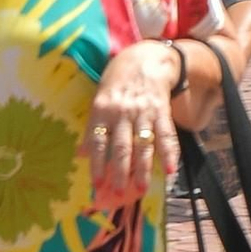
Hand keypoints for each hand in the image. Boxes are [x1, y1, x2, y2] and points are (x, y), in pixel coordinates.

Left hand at [84, 41, 181, 200]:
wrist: (144, 59)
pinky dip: (169, 153)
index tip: (96, 184)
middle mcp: (122, 112)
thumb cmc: (117, 83)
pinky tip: (171, 170)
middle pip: (121, 146)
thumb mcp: (99, 100)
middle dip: (119, 171)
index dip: (96, 164)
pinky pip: (165, 134)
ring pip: (143, 144)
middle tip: (118, 193)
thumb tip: (80, 154)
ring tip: (142, 188)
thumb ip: (92, 128)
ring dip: (143, 168)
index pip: (97, 142)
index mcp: (102, 110)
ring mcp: (143, 111)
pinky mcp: (161, 110)